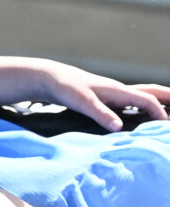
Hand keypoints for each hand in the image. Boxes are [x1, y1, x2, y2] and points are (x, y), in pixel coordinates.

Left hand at [39, 62, 169, 130]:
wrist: (50, 78)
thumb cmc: (65, 87)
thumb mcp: (81, 101)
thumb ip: (99, 113)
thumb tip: (118, 127)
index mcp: (116, 90)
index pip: (146, 100)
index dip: (159, 112)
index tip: (166, 128)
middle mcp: (118, 90)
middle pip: (150, 91)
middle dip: (168, 97)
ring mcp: (112, 93)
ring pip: (142, 96)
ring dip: (158, 102)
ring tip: (169, 113)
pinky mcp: (105, 99)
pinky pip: (132, 102)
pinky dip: (143, 107)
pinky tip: (142, 117)